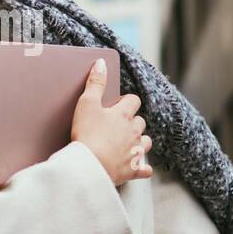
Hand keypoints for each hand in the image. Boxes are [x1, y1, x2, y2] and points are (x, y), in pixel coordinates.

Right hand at [70, 58, 152, 186]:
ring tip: (128, 142)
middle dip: (132, 122)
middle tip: (117, 124)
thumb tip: (101, 63)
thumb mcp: (86, 104)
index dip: (126, 101)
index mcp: (124, 115)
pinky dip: (142, 168)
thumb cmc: (86, 134)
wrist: (89, 165)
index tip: (116, 104)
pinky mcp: (132, 169)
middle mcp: (134, 132)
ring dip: (139, 141)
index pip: (133, 100)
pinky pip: (144, 169)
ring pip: (146, 142)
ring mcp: (135, 151)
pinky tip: (138, 167)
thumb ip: (95, 83)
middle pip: (140, 122)